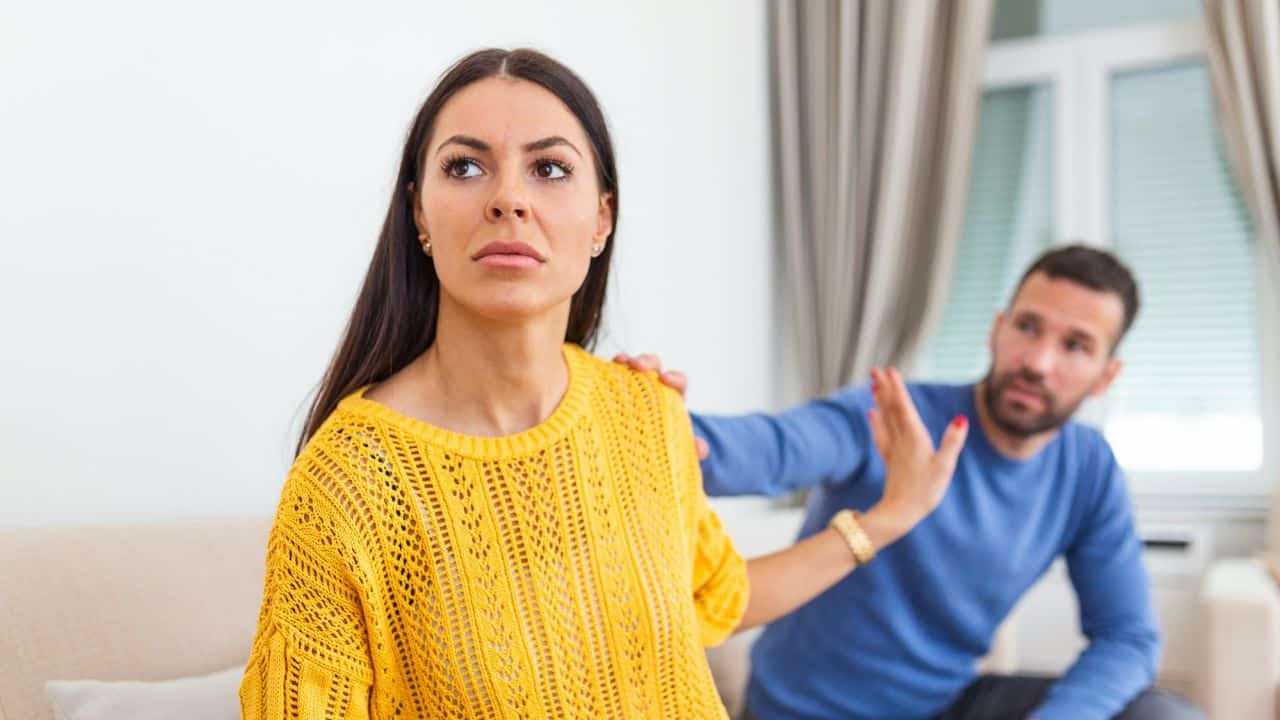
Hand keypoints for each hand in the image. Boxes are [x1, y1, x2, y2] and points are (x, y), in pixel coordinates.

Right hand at [613, 352, 708, 459]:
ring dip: (626, 361)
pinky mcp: (611, 389)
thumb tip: (701, 448)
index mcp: (671, 400)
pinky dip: (605, 370)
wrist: (633, 455)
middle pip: (653, 367)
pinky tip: (598, 371)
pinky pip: (608, 375)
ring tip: (619, 362)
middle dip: (647, 361)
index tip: (666, 379)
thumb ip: (689, 448)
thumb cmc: (658, 448)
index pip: (678, 382)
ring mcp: (630, 386)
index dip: (675, 378)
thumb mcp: (674, 450)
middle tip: (638, 366)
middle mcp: (652, 389)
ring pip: (630, 366)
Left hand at [864, 367, 967, 543]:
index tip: (890, 370)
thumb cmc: (925, 492)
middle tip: (875, 370)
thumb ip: (952, 442)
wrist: (900, 513)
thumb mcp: (945, 467)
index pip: (904, 408)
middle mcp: (901, 440)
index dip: (898, 389)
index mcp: (915, 438)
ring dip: (879, 400)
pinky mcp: (890, 459)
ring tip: (872, 384)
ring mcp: (893, 449)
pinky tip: (871, 413)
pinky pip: (881, 435)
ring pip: (884, 418)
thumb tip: (961, 419)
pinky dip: (876, 422)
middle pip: (891, 409)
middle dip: (884, 388)